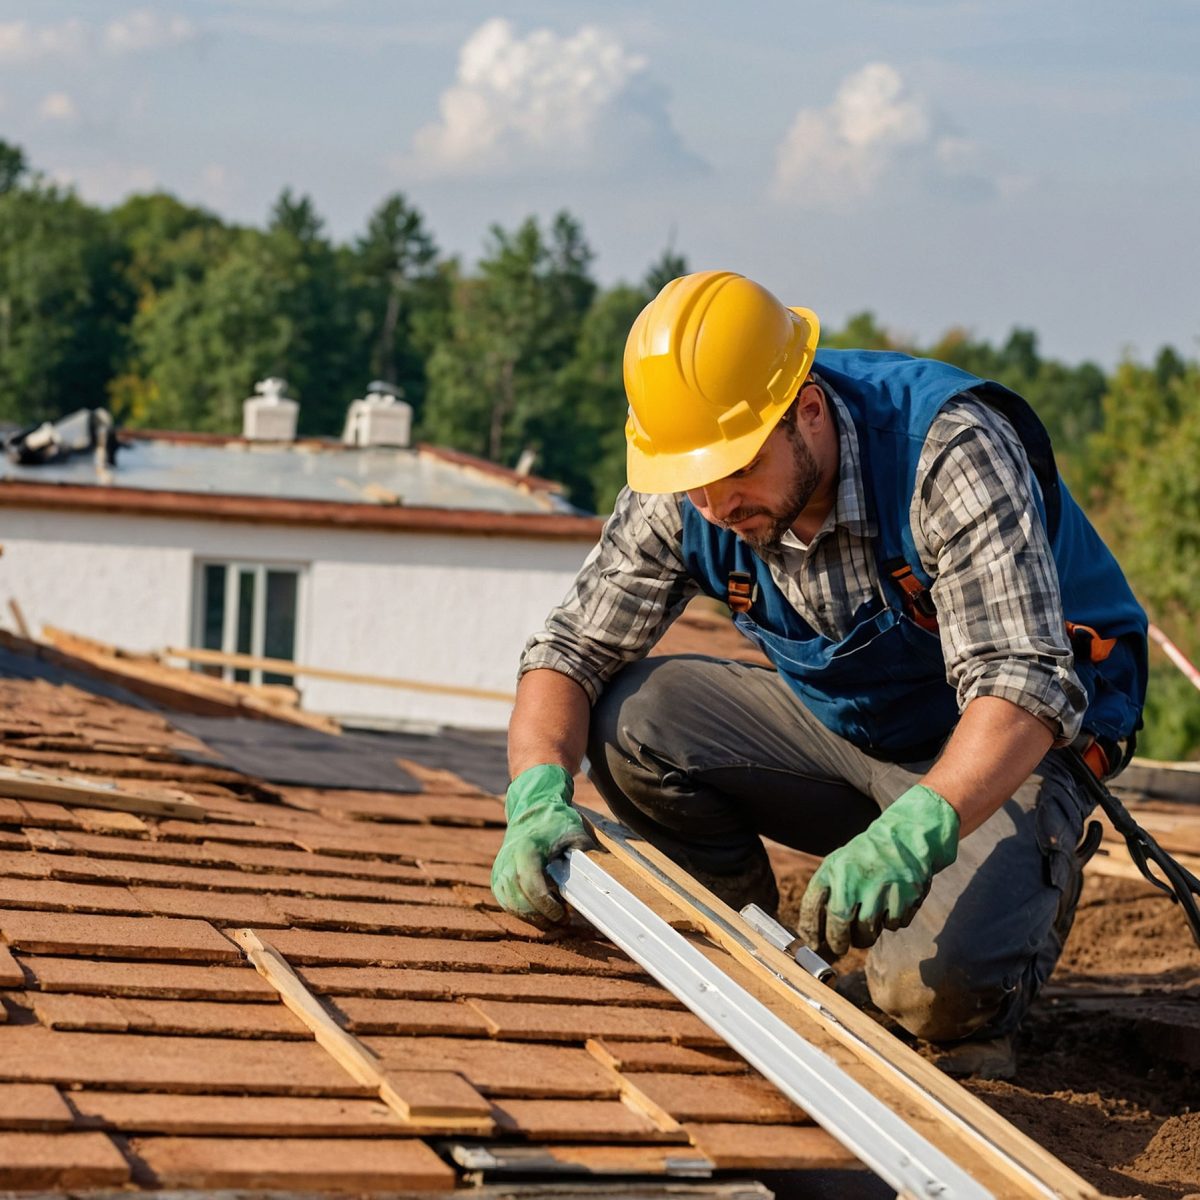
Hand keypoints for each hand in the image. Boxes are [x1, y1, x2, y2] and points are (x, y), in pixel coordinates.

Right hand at [490, 764, 592, 924]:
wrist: (532, 810)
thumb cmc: (556, 822)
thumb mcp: (575, 833)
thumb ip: (585, 855)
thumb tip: (598, 878)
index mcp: (526, 850)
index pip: (531, 885)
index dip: (546, 906)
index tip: (563, 915)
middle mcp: (508, 862)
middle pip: (520, 902)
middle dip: (543, 916)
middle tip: (564, 919)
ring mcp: (499, 871)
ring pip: (513, 907)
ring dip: (534, 916)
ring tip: (555, 913)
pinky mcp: (497, 878)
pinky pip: (508, 904)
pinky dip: (524, 911)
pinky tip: (541, 909)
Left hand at [798, 784, 959, 956]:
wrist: (906, 838)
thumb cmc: (864, 858)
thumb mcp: (838, 863)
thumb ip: (824, 893)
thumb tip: (810, 935)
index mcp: (835, 868)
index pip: (813, 904)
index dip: (810, 928)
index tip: (812, 942)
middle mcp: (857, 877)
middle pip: (840, 923)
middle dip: (837, 942)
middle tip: (839, 947)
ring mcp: (884, 887)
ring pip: (868, 931)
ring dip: (864, 937)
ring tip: (864, 928)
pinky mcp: (907, 896)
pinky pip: (893, 925)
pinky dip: (889, 924)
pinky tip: (889, 908)